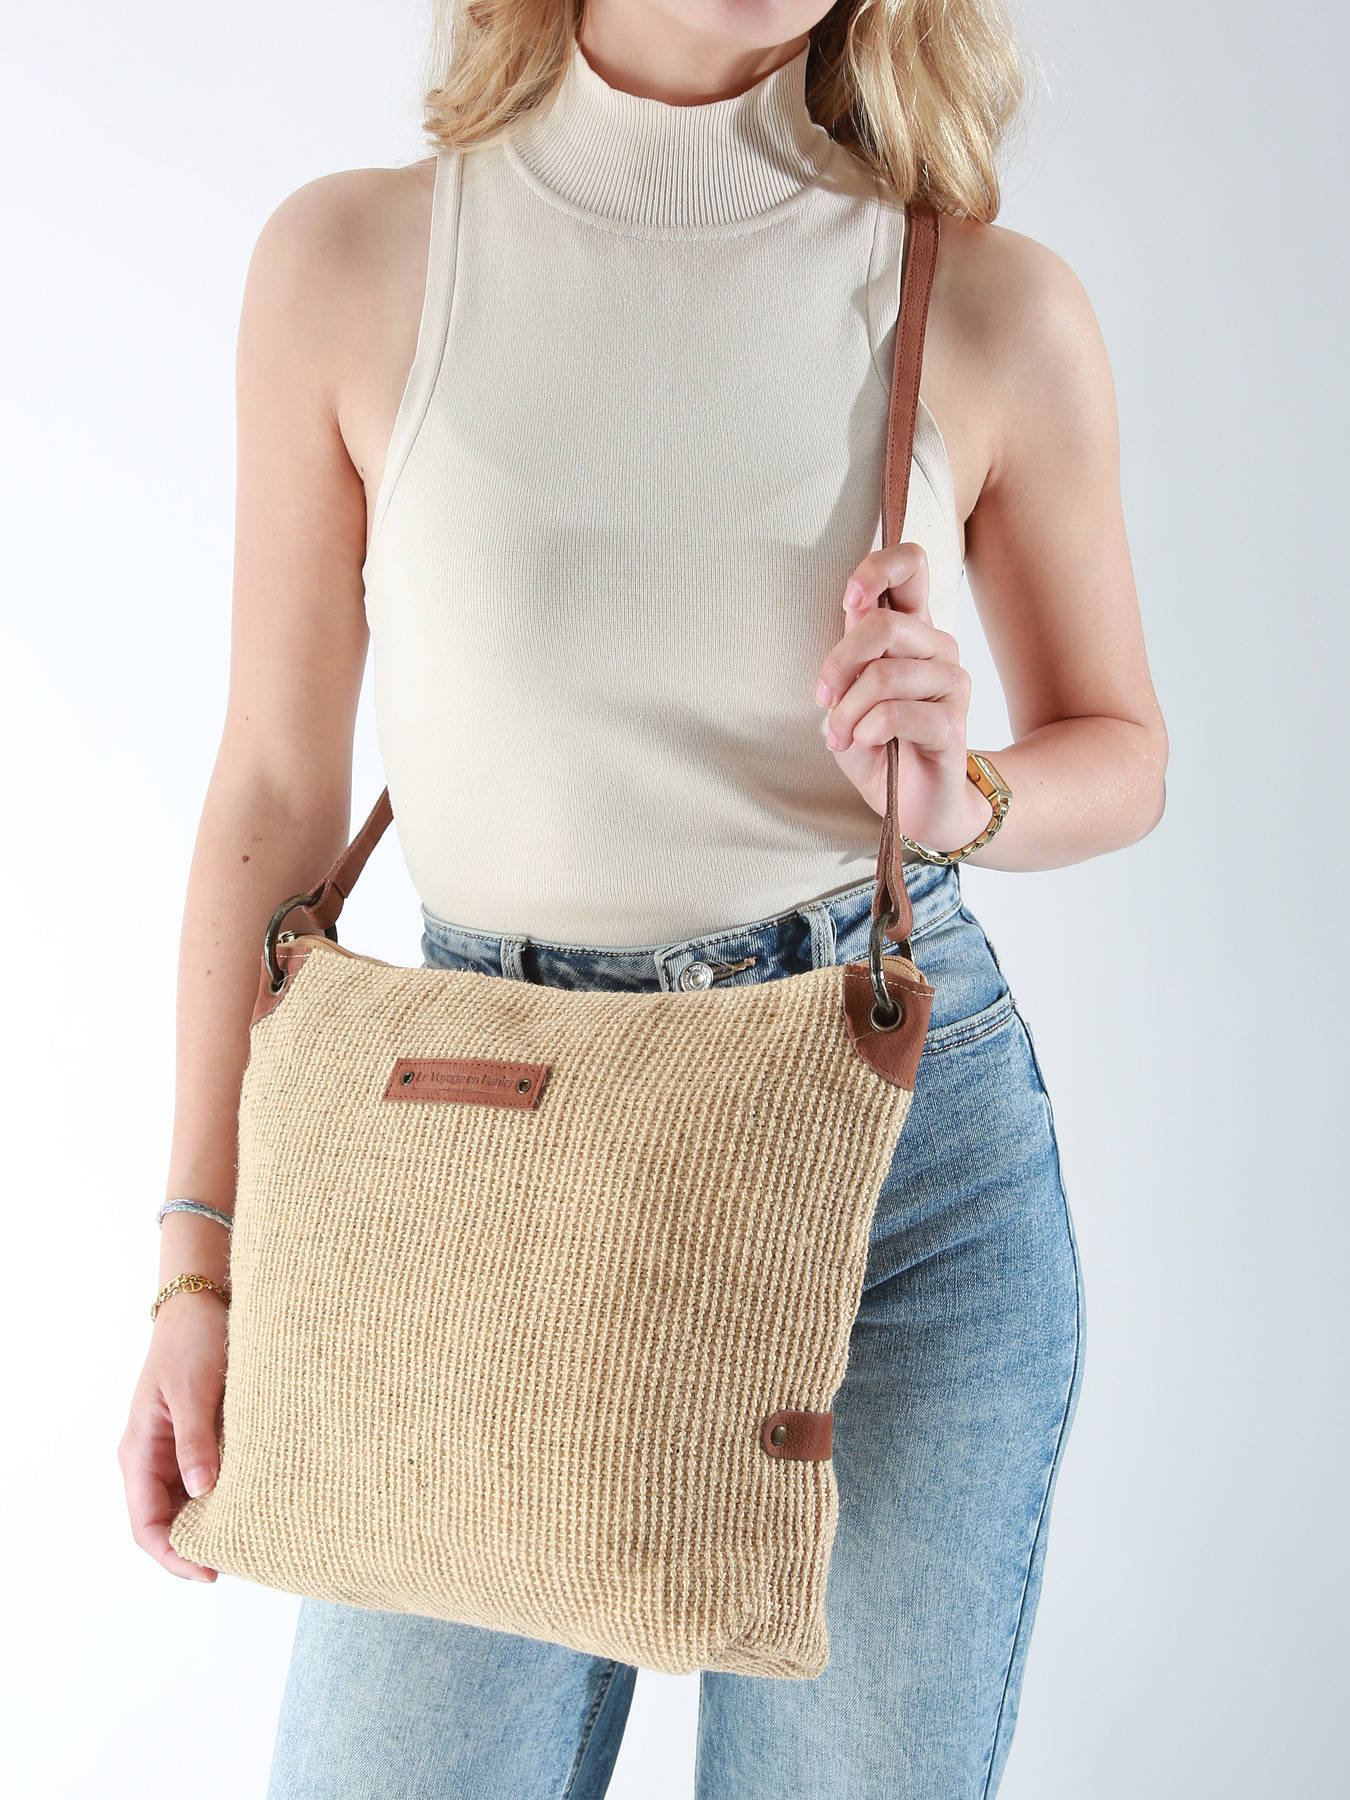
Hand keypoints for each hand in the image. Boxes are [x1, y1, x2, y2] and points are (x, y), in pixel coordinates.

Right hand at [118, 1290, 226, 1581]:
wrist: (200, 1303)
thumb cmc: (193, 1343)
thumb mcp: (194, 1393)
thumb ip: (196, 1442)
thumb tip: (203, 1492)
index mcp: (139, 1452)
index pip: (147, 1525)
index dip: (174, 1555)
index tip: (210, 1572)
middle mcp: (151, 1458)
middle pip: (165, 1523)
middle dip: (193, 1548)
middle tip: (238, 1561)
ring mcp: (171, 1450)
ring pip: (184, 1505)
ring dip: (208, 1525)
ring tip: (247, 1539)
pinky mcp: (194, 1438)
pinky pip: (201, 1482)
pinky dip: (219, 1499)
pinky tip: (247, 1505)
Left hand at [815, 543, 986, 852]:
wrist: (911, 803)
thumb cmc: (877, 744)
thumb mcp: (849, 694)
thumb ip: (850, 653)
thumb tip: (854, 614)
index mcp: (911, 629)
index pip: (911, 564)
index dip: (877, 570)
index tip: (849, 602)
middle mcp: (937, 648)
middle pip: (883, 626)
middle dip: (838, 664)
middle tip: (824, 700)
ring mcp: (951, 683)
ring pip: (884, 676)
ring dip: (848, 711)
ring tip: (841, 736)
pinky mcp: (953, 724)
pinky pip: (897, 714)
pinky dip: (867, 732)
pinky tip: (866, 745)